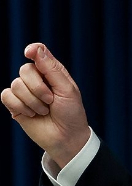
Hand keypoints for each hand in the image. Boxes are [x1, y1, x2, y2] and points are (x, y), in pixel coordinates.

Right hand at [1, 43, 89, 168]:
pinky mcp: (14, 105)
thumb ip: (51, 69)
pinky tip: (31, 114)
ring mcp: (24, 92)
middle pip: (25, 70)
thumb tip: (35, 49)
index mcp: (52, 72)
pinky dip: (20, 106)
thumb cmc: (71, 112)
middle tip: (51, 100)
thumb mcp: (67, 89)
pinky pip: (6, 96)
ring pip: (16, 85)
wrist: (65, 137)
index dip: (33, 50)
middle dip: (38, 88)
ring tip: (44, 110)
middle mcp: (37, 79)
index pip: (38, 53)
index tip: (29, 52)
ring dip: (32, 101)